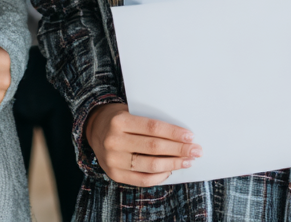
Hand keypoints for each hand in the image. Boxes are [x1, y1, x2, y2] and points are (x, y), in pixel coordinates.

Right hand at [85, 103, 200, 186]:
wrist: (94, 130)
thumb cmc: (118, 118)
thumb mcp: (129, 111)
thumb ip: (148, 122)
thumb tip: (179, 135)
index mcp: (119, 121)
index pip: (152, 128)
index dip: (173, 133)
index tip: (190, 137)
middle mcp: (114, 141)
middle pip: (154, 148)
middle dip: (179, 150)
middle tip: (195, 151)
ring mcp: (114, 160)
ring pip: (150, 165)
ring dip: (173, 164)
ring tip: (187, 161)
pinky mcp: (115, 174)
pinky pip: (143, 179)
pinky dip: (160, 176)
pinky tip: (170, 170)